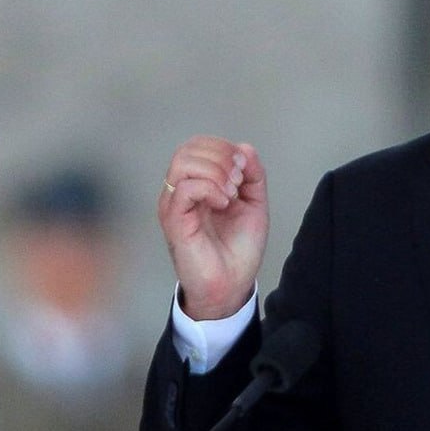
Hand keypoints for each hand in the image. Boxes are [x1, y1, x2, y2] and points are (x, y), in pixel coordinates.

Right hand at [158, 136, 267, 319]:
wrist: (233, 285)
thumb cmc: (239, 249)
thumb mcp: (254, 204)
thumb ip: (253, 175)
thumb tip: (245, 148)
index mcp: (197, 185)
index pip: (198, 146)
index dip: (224, 148)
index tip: (245, 170)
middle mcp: (181, 192)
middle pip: (188, 149)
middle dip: (221, 157)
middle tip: (239, 181)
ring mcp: (175, 205)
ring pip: (183, 162)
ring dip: (216, 171)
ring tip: (232, 192)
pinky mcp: (175, 220)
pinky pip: (185, 187)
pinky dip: (210, 188)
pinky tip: (224, 204)